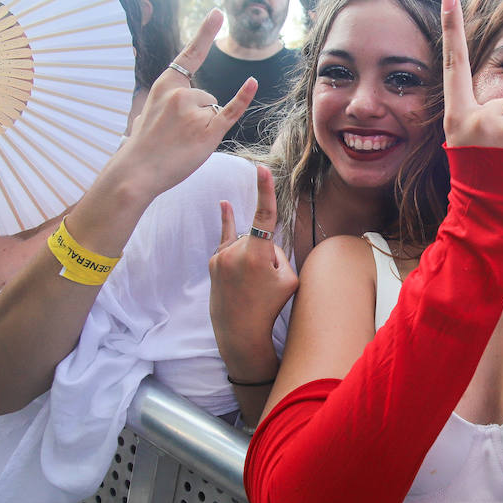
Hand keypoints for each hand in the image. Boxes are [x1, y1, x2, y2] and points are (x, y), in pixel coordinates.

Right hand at [114, 10, 255, 198]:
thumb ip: (162, 104)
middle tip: (174, 136)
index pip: (190, 55)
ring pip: (213, 111)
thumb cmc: (142, 147)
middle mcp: (181, 92)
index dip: (205, 33)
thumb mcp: (146, 114)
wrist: (136, 172)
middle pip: (205, 97)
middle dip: (197, 116)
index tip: (218, 12)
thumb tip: (167, 109)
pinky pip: (231, 110)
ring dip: (203, 128)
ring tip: (181, 143)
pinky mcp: (209, 130)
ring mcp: (195, 111)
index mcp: (165, 85)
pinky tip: (252, 82)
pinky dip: (243, 96)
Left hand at [209, 164, 297, 381]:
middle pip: (260, 237)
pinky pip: (227, 239)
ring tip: (250, 285)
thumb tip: (265, 243)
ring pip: (247, 243)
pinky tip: (224, 203)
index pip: (264, 216)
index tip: (261, 170)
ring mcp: (221, 255)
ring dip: (253, 257)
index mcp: (256, 254)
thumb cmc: (269, 308)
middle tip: (264, 283)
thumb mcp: (288, 280)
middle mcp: (234, 251)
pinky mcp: (213, 261)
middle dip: (267, 253)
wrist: (238, 332)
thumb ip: (279, 254)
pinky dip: (228, 222)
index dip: (265, 191)